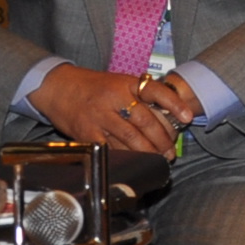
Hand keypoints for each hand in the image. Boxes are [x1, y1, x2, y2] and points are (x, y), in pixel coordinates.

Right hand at [31, 64, 191, 153]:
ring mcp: (99, 116)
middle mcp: (113, 98)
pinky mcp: (86, 132)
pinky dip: (125, 156)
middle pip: (145, 121)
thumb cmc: (92, 87)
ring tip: (158, 159)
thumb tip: (168, 116)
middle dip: (162, 139)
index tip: (187, 118)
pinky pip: (110, 148)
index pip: (155, 91)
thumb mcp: (117, 82)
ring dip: (147, 151)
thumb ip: (139, 95)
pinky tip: (134, 162)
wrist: (56, 87)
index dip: (174, 104)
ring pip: (130, 138)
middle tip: (171, 152)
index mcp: (125, 83)